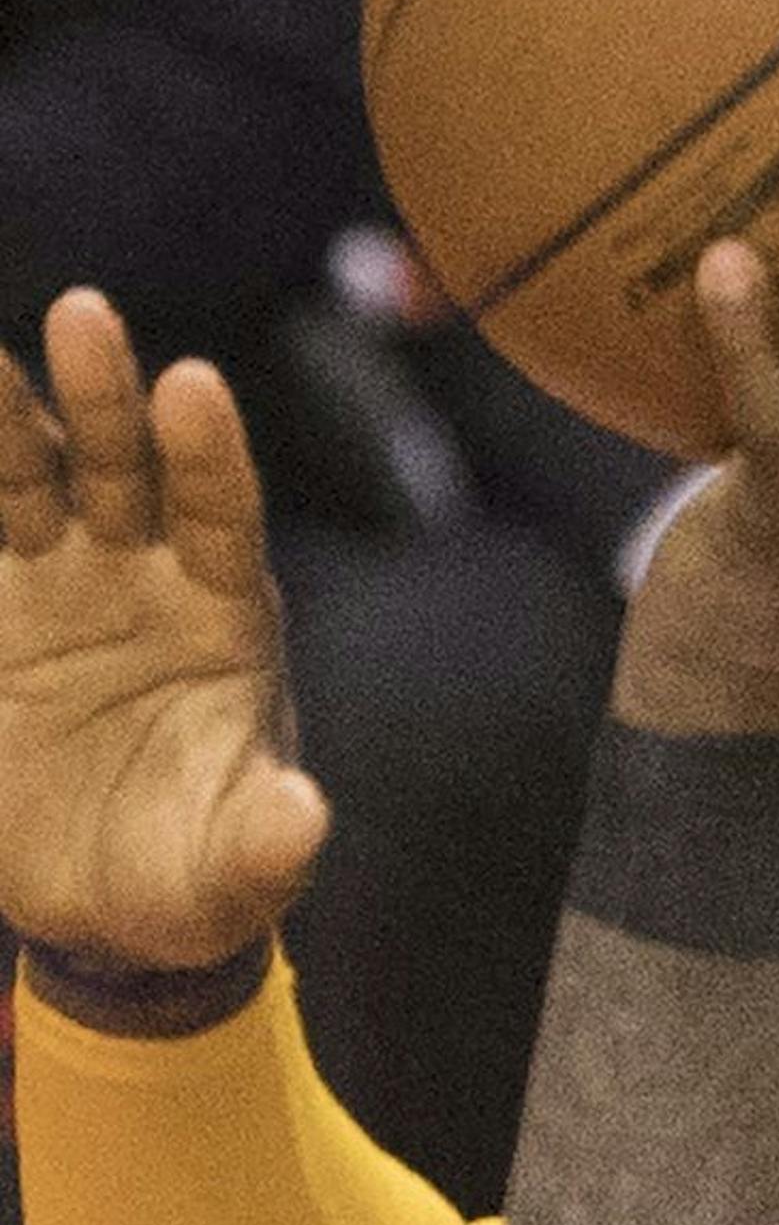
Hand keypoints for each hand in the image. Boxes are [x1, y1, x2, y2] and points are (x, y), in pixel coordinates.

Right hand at [0, 292, 327, 964]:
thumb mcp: (234, 876)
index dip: (210, 453)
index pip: (224, 514)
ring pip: (31, 477)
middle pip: (126, 466)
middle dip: (108, 395)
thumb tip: (304, 819)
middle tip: (87, 317)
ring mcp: (55, 581)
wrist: (100, 907)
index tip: (193, 387)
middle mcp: (141, 573)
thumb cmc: (192, 878)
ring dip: (9, 416)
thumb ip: (268, 844)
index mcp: (223, 613)